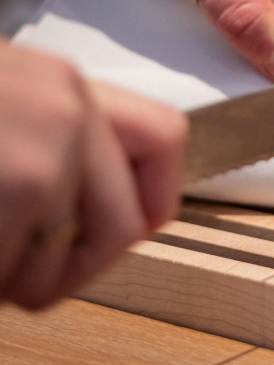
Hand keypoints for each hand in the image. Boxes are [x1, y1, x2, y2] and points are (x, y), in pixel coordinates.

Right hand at [0, 41, 186, 309]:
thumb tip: (94, 202)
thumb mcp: (5, 102)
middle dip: (78, 271)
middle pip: (125, 225)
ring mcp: (48, 150)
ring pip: (68, 263)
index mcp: (65, 83)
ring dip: (19, 280)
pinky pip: (20, 275)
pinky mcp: (23, 186)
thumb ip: (57, 138)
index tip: (139, 230)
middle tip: (26, 279)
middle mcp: (69, 108)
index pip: (166, 137)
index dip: (157, 198)